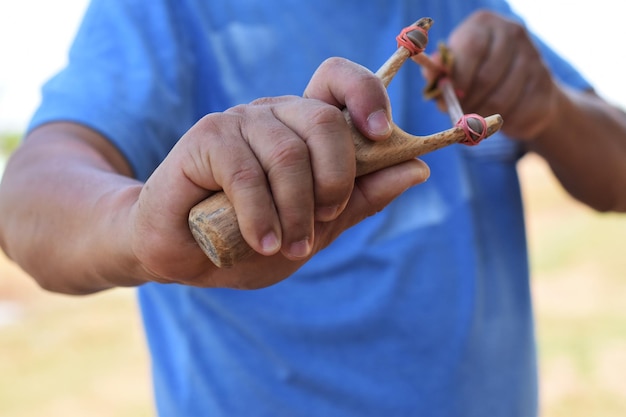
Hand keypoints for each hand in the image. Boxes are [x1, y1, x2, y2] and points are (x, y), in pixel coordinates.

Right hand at [130, 58, 428, 288]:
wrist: (185, 255)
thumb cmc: (251, 237)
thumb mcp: (319, 226)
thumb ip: (362, 199)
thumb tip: (418, 169)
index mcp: (304, 127)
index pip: (339, 80)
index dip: (368, 95)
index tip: (382, 135)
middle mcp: (274, 114)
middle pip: (325, 119)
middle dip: (336, 179)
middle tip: (325, 218)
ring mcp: (239, 121)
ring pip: (288, 153)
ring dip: (296, 211)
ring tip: (288, 245)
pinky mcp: (205, 138)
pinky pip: (246, 174)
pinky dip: (261, 217)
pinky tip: (262, 242)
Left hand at [428, 11, 559, 140]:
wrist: (518, 90)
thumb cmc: (475, 77)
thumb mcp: (453, 70)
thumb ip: (440, 71)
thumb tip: (433, 71)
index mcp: (485, 24)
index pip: (472, 48)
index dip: (459, 78)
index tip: (451, 97)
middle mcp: (513, 33)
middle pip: (487, 76)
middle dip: (468, 102)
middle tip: (460, 115)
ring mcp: (534, 57)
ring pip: (501, 99)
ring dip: (483, 116)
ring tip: (476, 118)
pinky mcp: (546, 85)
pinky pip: (518, 113)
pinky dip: (503, 123)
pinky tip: (498, 118)